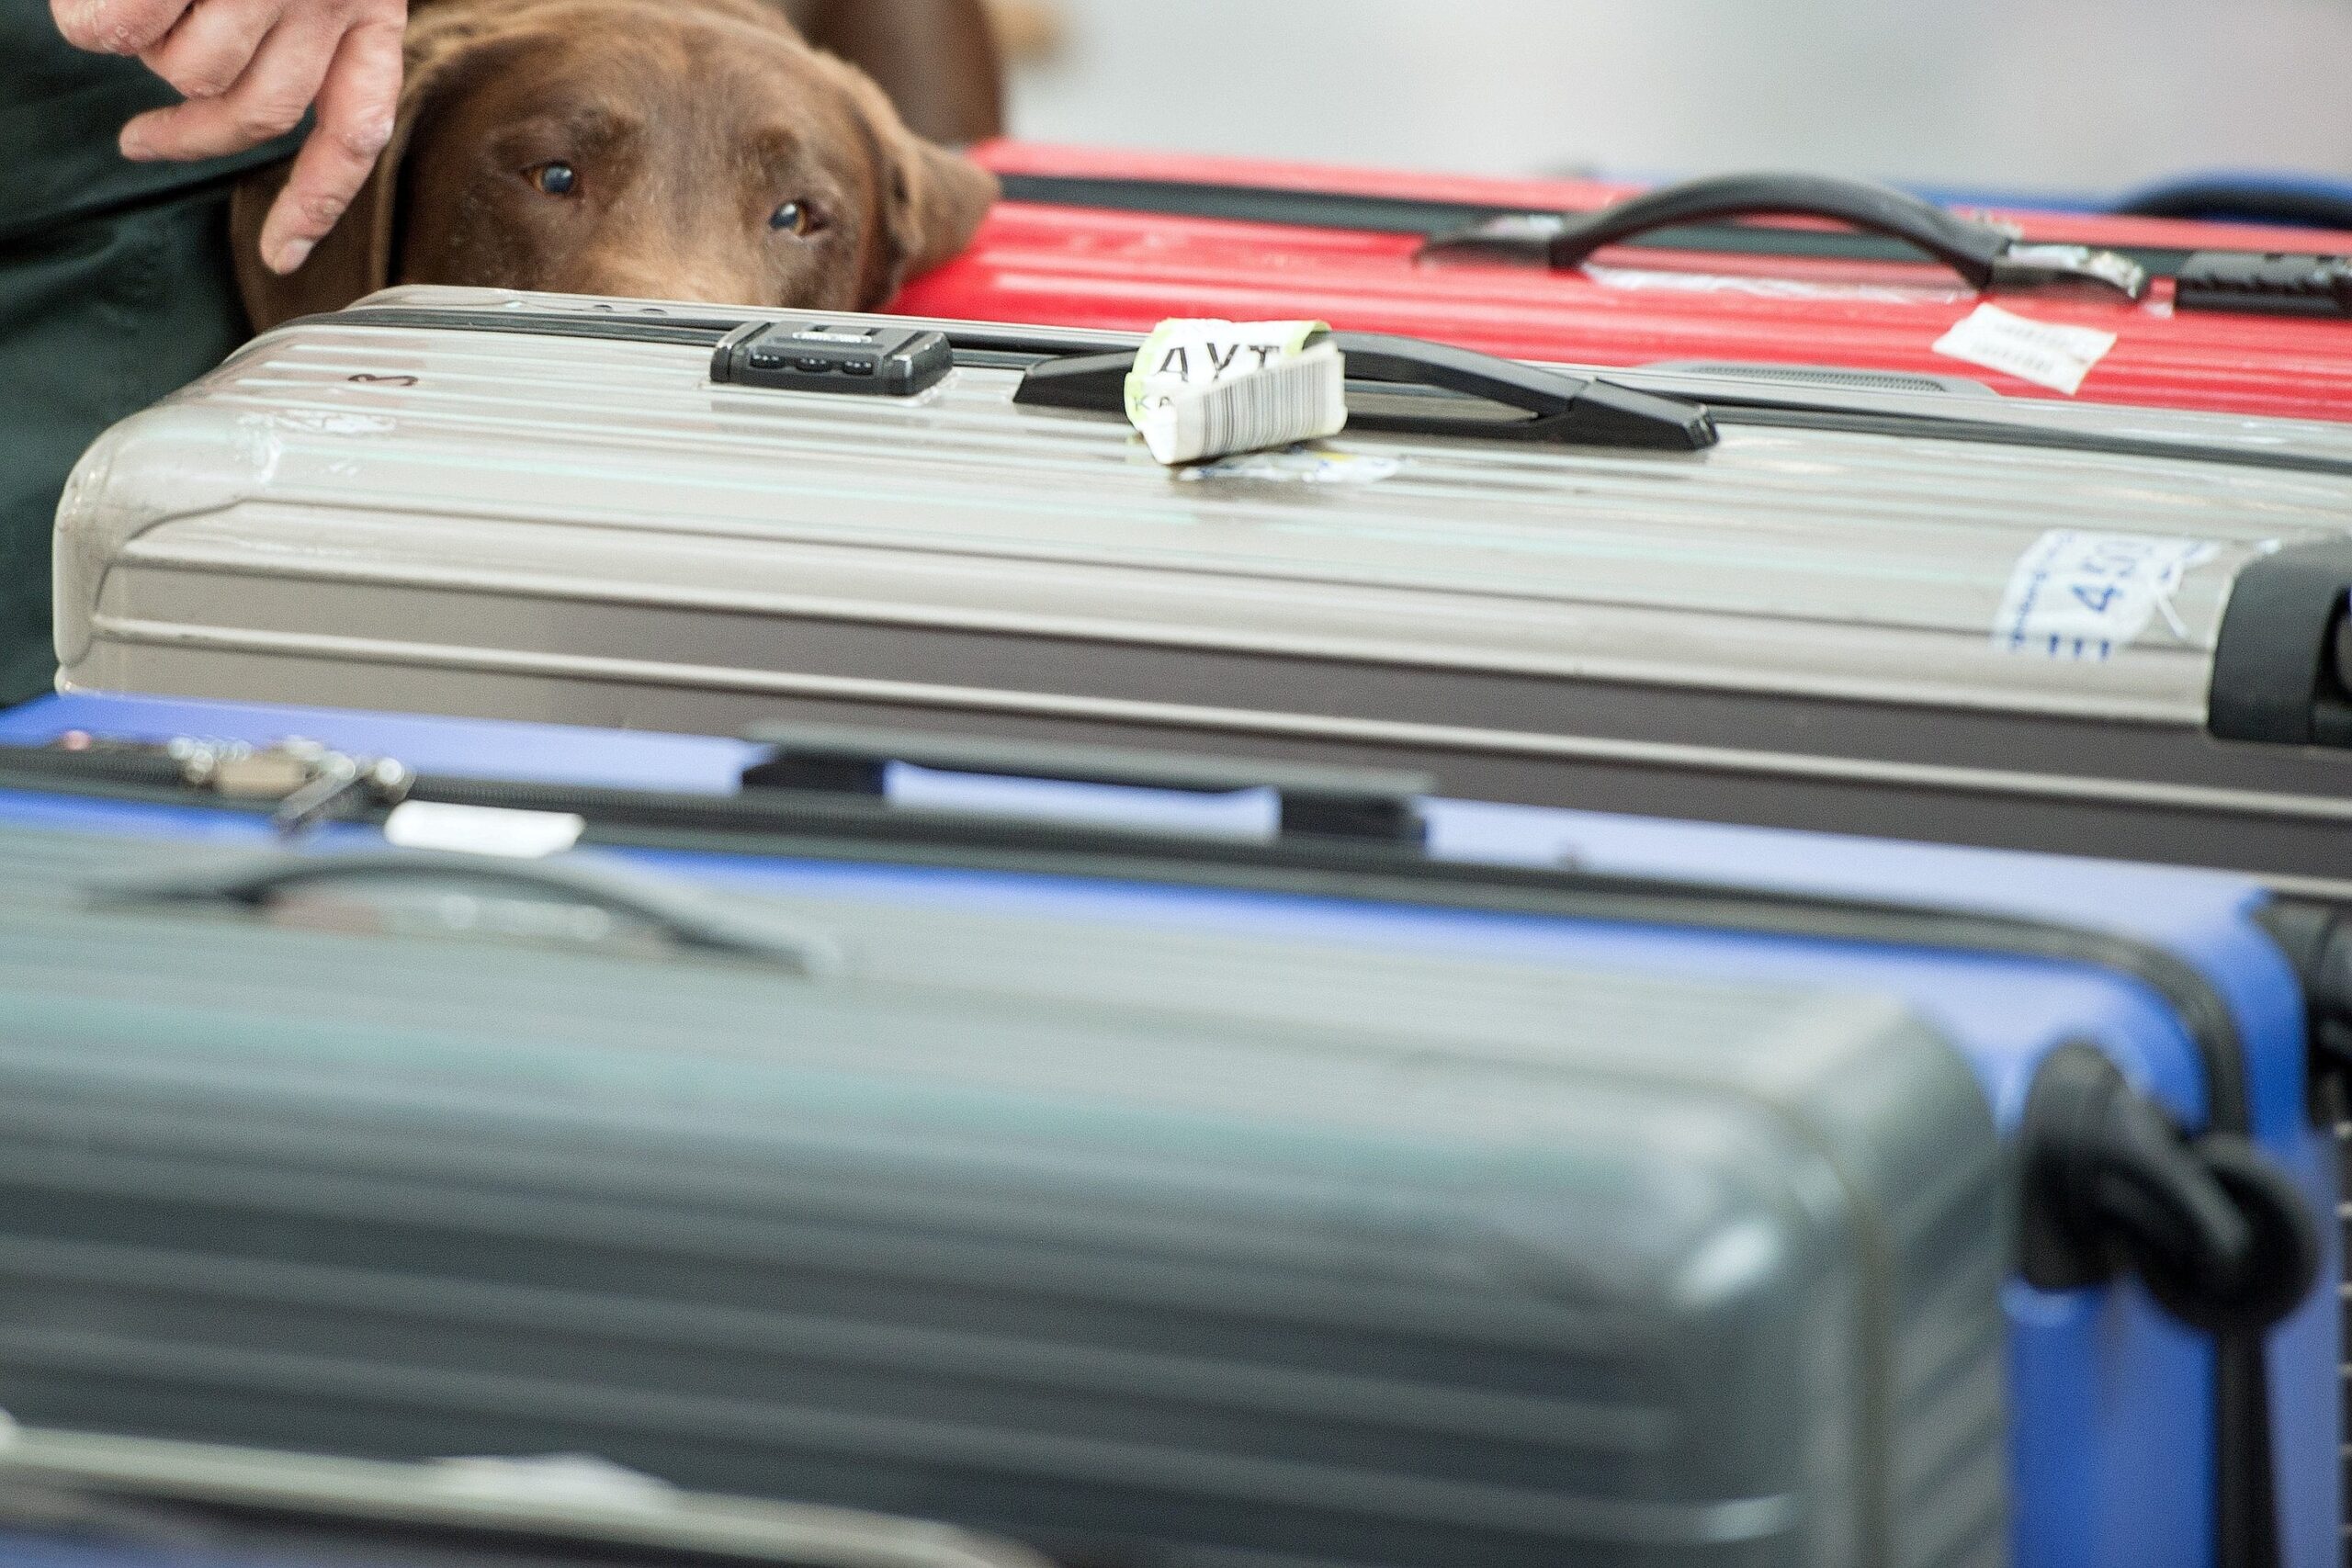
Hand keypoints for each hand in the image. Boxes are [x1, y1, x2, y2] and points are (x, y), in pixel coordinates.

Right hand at [52, 0, 406, 275]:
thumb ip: (273, 34)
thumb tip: (213, 95)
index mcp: (368, 5)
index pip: (356, 134)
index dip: (317, 202)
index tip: (281, 257)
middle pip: (260, 115)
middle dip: (191, 137)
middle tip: (142, 141)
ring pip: (197, 75)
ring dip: (153, 51)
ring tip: (143, 8)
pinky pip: (132, 30)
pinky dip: (104, 21)